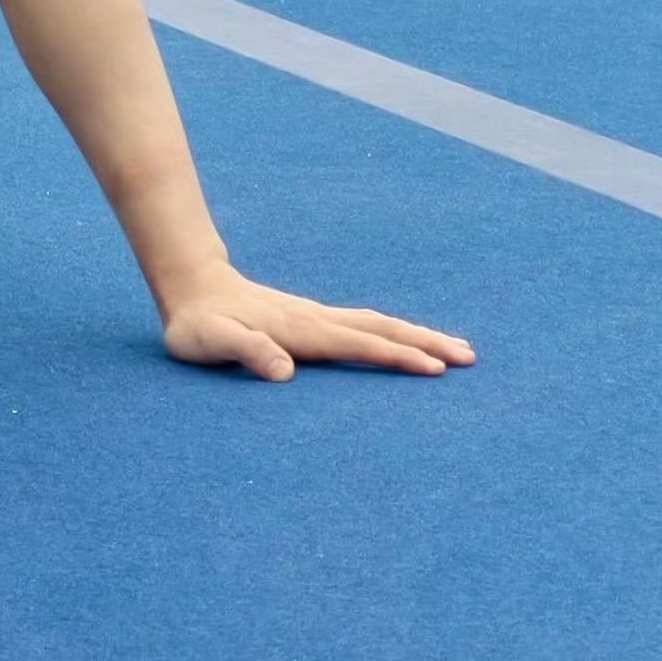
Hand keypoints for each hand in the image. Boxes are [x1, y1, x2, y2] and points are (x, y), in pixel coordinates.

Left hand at [156, 259, 472, 381]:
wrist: (192, 287)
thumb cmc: (199, 324)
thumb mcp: (212, 340)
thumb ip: (247, 351)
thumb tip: (284, 373)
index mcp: (301, 329)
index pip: (360, 344)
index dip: (397, 356)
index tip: (434, 369)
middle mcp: (317, 319)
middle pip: (382, 328)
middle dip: (426, 341)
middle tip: (469, 357)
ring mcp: (317, 317)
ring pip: (377, 324)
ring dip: (416, 334)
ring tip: (454, 349)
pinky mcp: (312, 321)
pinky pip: (364, 327)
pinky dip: (393, 334)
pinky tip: (404, 343)